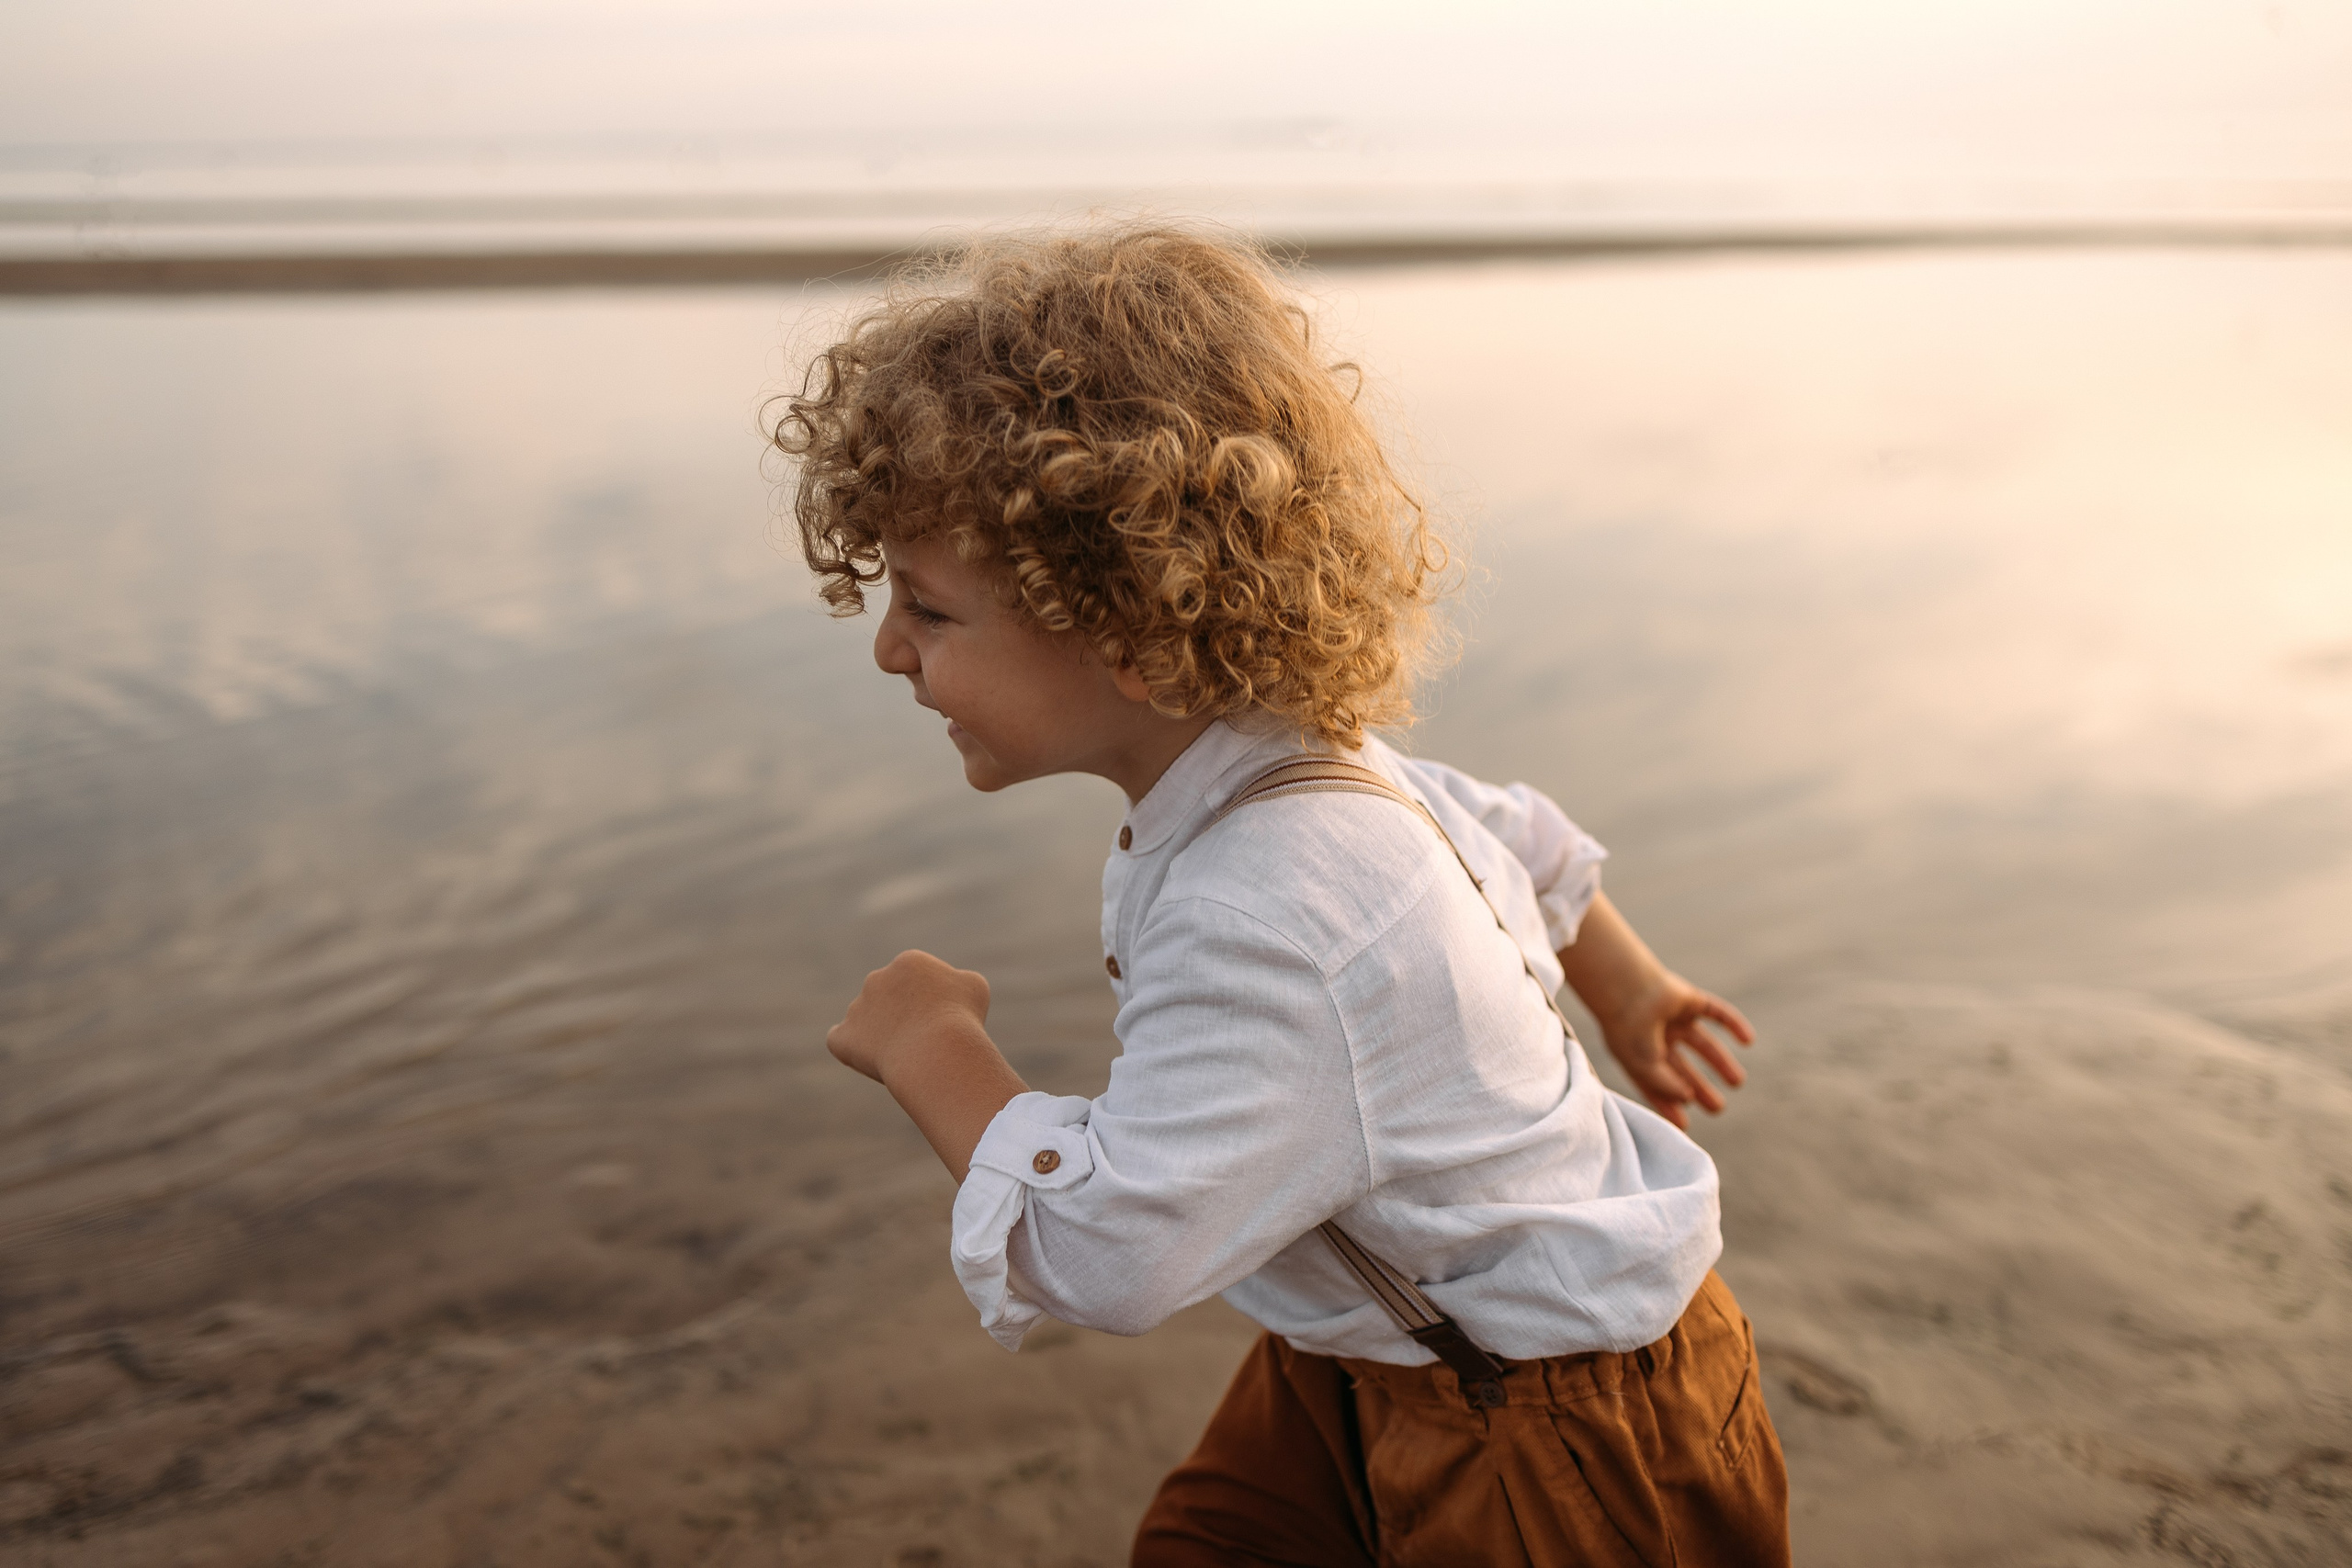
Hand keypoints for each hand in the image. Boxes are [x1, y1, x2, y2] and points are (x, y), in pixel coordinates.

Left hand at [827, 950, 991, 1083]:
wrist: (936, 1051)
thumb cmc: (961, 1019)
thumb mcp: (975, 988)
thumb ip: (959, 981)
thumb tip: (951, 986)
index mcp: (908, 962)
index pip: (915, 980)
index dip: (929, 1002)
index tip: (943, 1020)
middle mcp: (877, 978)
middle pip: (889, 998)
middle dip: (902, 1015)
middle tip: (924, 1040)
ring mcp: (856, 1008)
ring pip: (866, 1020)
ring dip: (881, 1034)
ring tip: (906, 1056)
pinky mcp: (843, 1037)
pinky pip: (840, 1041)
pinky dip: (852, 1049)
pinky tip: (869, 1058)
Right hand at [1592, 974, 1754, 1130]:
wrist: (1629, 990)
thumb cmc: (1629, 1031)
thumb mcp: (1645, 1069)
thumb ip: (1666, 1086)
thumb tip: (1688, 1098)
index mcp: (1639, 1056)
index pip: (1658, 1085)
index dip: (1670, 1104)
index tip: (1685, 1125)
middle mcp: (1656, 1038)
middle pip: (1683, 1067)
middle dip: (1700, 1088)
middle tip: (1717, 1108)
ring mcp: (1673, 1019)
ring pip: (1703, 1044)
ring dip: (1721, 1062)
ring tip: (1738, 1082)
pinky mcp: (1691, 1000)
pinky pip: (1718, 1013)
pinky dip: (1735, 1025)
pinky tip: (1749, 1041)